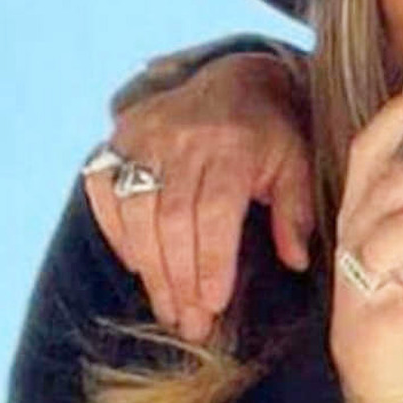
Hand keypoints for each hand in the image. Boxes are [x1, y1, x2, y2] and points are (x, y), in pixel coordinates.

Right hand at [86, 53, 314, 343]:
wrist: (234, 78)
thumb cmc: (273, 134)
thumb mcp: (298, 164)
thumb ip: (296, 211)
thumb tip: (296, 260)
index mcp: (232, 144)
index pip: (212, 211)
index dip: (210, 261)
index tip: (213, 305)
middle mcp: (181, 137)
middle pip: (170, 220)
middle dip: (179, 279)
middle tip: (190, 324)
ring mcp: (142, 135)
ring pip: (136, 213)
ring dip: (151, 269)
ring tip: (169, 310)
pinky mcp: (116, 139)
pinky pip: (105, 194)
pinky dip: (119, 234)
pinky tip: (141, 267)